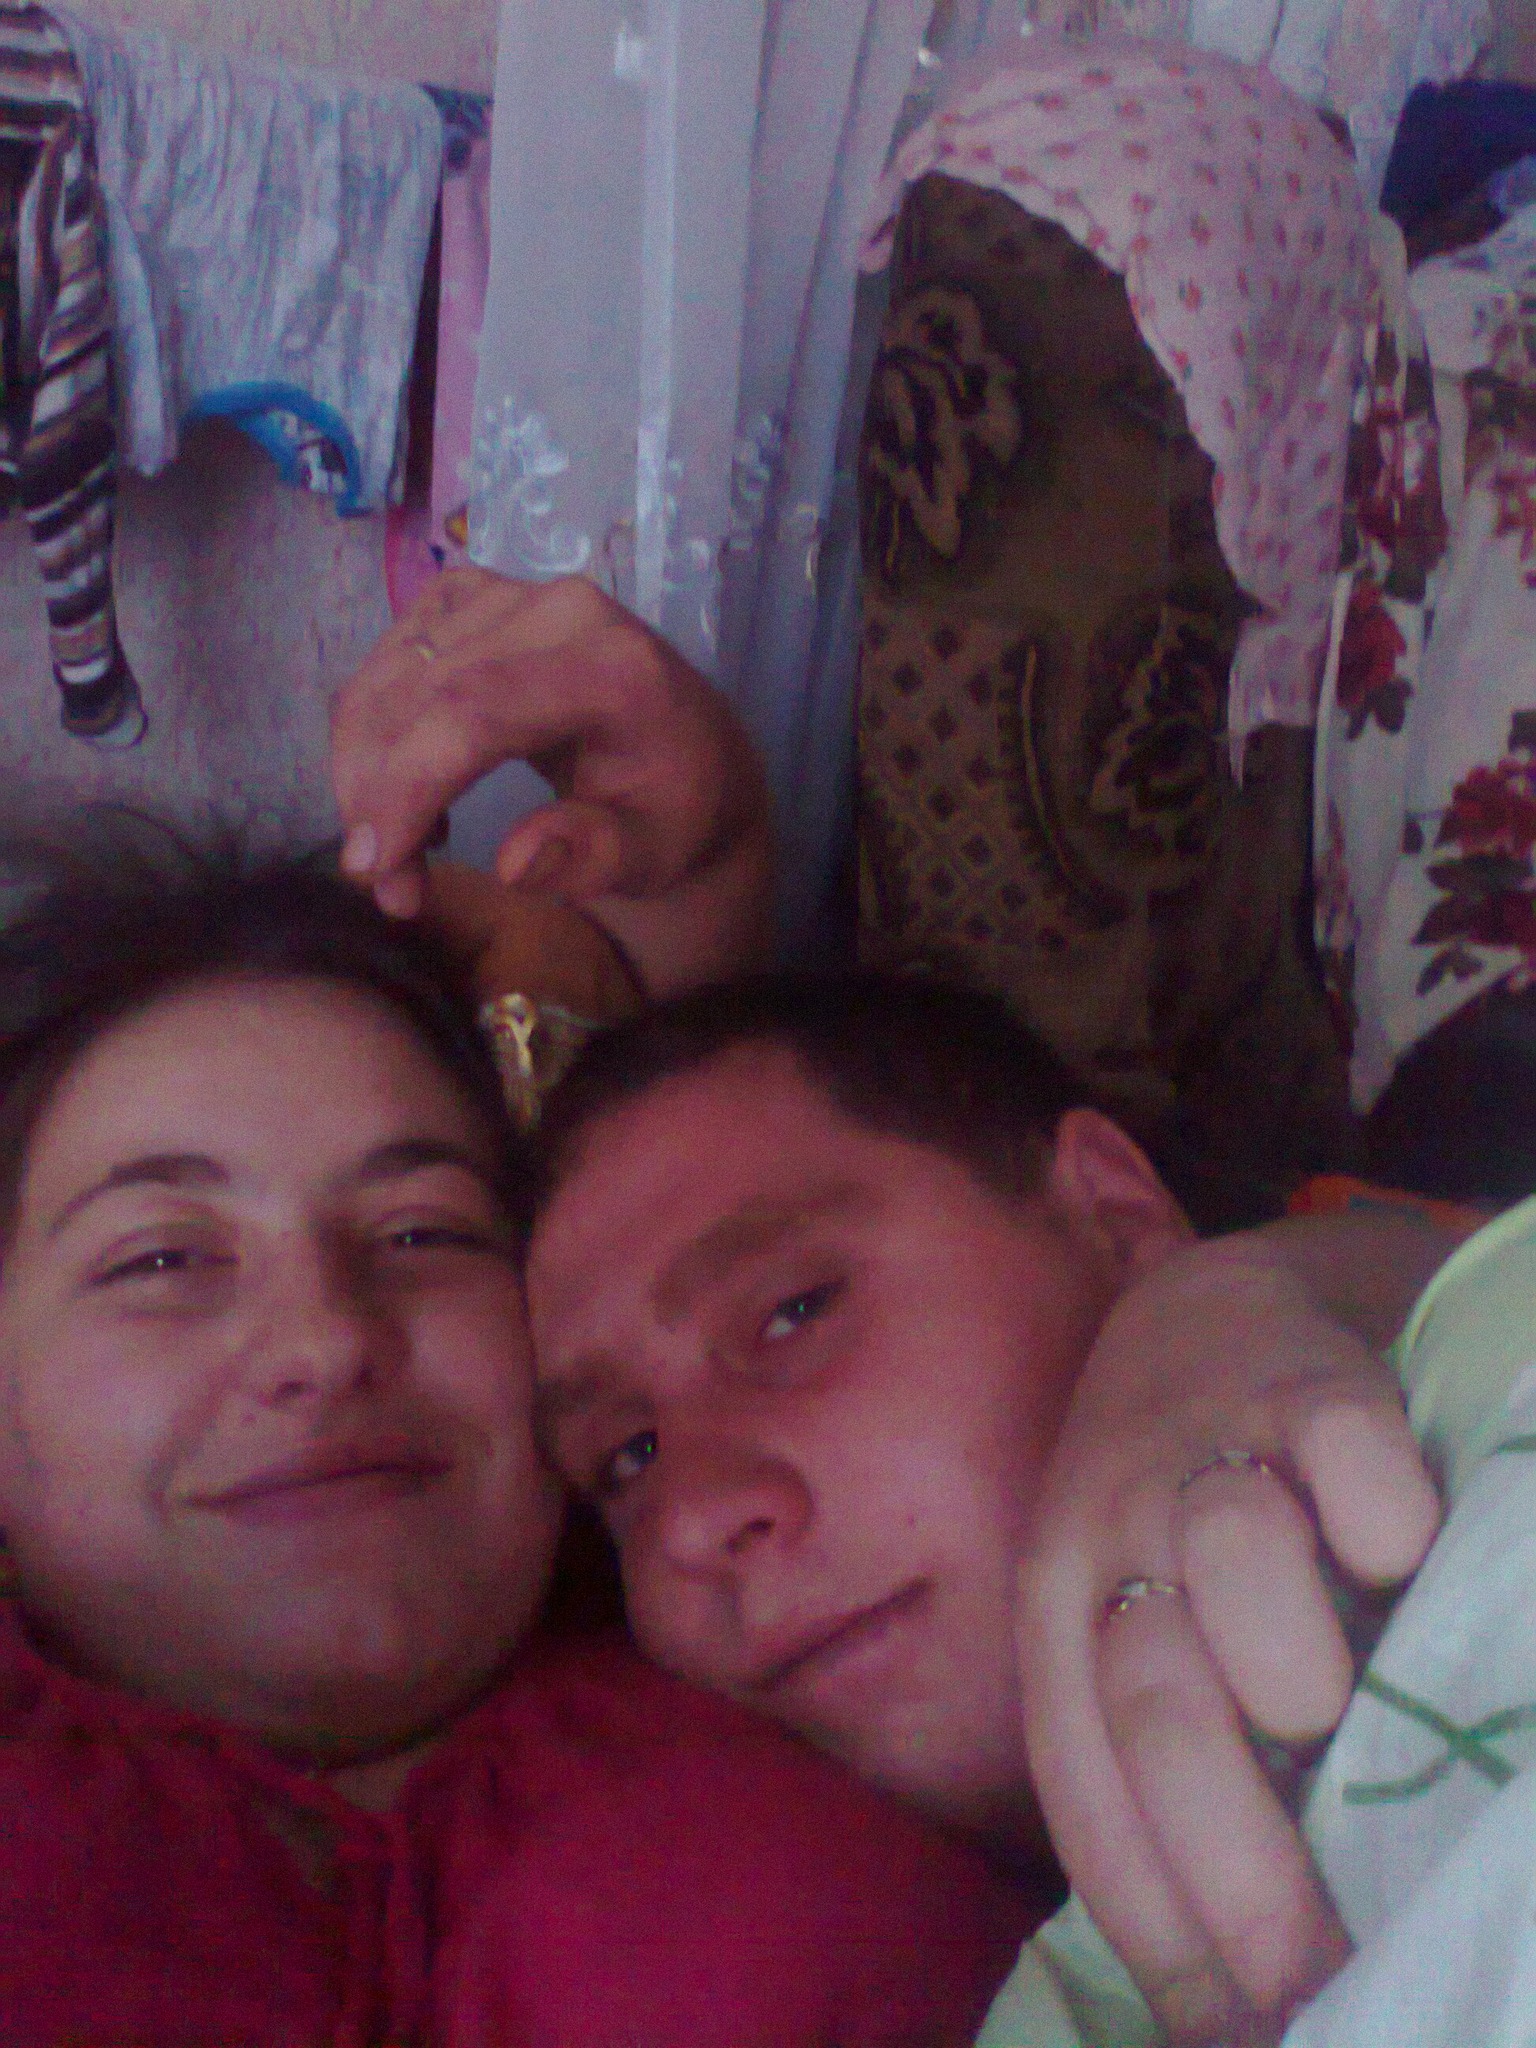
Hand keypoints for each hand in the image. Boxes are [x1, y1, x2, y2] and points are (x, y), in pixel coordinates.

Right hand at [330, 569, 773, 993]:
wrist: (693, 758)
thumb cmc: (674, 813)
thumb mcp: (656, 857)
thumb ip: (596, 859)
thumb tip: (514, 863)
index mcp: (614, 666)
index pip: (476, 708)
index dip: (409, 784)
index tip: (375, 867)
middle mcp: (560, 611)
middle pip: (420, 692)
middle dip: (376, 796)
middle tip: (386, 886)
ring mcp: (513, 595)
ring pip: (389, 675)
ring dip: (363, 770)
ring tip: (395, 856)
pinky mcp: (476, 599)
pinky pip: (392, 657)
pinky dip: (375, 729)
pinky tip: (408, 791)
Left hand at [1015, 1217, 1447, 2044]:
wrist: (1202, 1309)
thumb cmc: (1166, 1504)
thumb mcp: (1127, 1618)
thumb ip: (1157, 1750)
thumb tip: (1224, 1977)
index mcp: (1057, 1612)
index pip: (1084, 1788)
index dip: (1159, 1918)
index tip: (1240, 2021)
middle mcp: (1110, 1530)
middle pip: (1156, 1701)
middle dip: (1239, 1861)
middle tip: (1318, 1970)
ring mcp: (1204, 1445)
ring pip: (1227, 1560)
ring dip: (1288, 1663)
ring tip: (1329, 1710)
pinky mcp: (1303, 1375)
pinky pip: (1344, 1449)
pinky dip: (1382, 1511)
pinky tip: (1404, 1552)